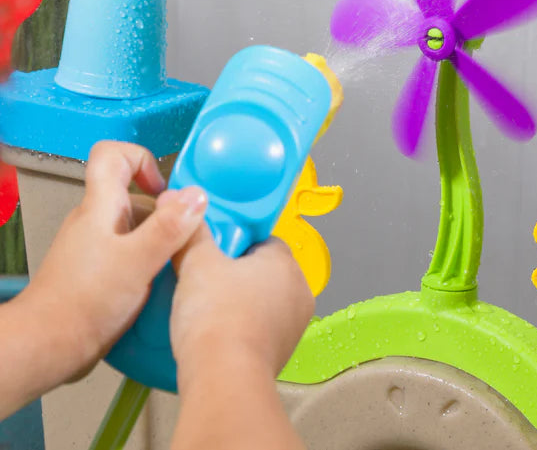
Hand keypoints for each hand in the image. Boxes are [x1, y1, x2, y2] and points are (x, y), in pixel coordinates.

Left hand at [19, 141, 207, 381]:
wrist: (48, 347)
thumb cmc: (85, 302)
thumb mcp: (138, 261)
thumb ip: (169, 227)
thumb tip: (197, 195)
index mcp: (100, 206)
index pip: (112, 155)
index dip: (142, 159)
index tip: (165, 190)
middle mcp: (96, 219)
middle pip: (135, 195)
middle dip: (166, 211)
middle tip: (185, 237)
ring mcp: (96, 245)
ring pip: (137, 226)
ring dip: (161, 239)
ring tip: (177, 264)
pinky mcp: (99, 269)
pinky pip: (132, 250)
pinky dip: (151, 260)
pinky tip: (161, 283)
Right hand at [170, 228, 314, 387]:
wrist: (223, 379)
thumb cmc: (217, 317)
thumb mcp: (196, 262)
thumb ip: (194, 234)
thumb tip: (186, 208)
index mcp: (285, 263)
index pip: (263, 240)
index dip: (235, 243)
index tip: (213, 250)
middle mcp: (299, 292)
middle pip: (264, 272)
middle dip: (236, 274)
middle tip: (204, 278)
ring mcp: (293, 327)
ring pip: (263, 302)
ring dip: (239, 303)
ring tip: (205, 309)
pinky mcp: (281, 355)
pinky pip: (260, 331)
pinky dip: (242, 330)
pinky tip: (215, 335)